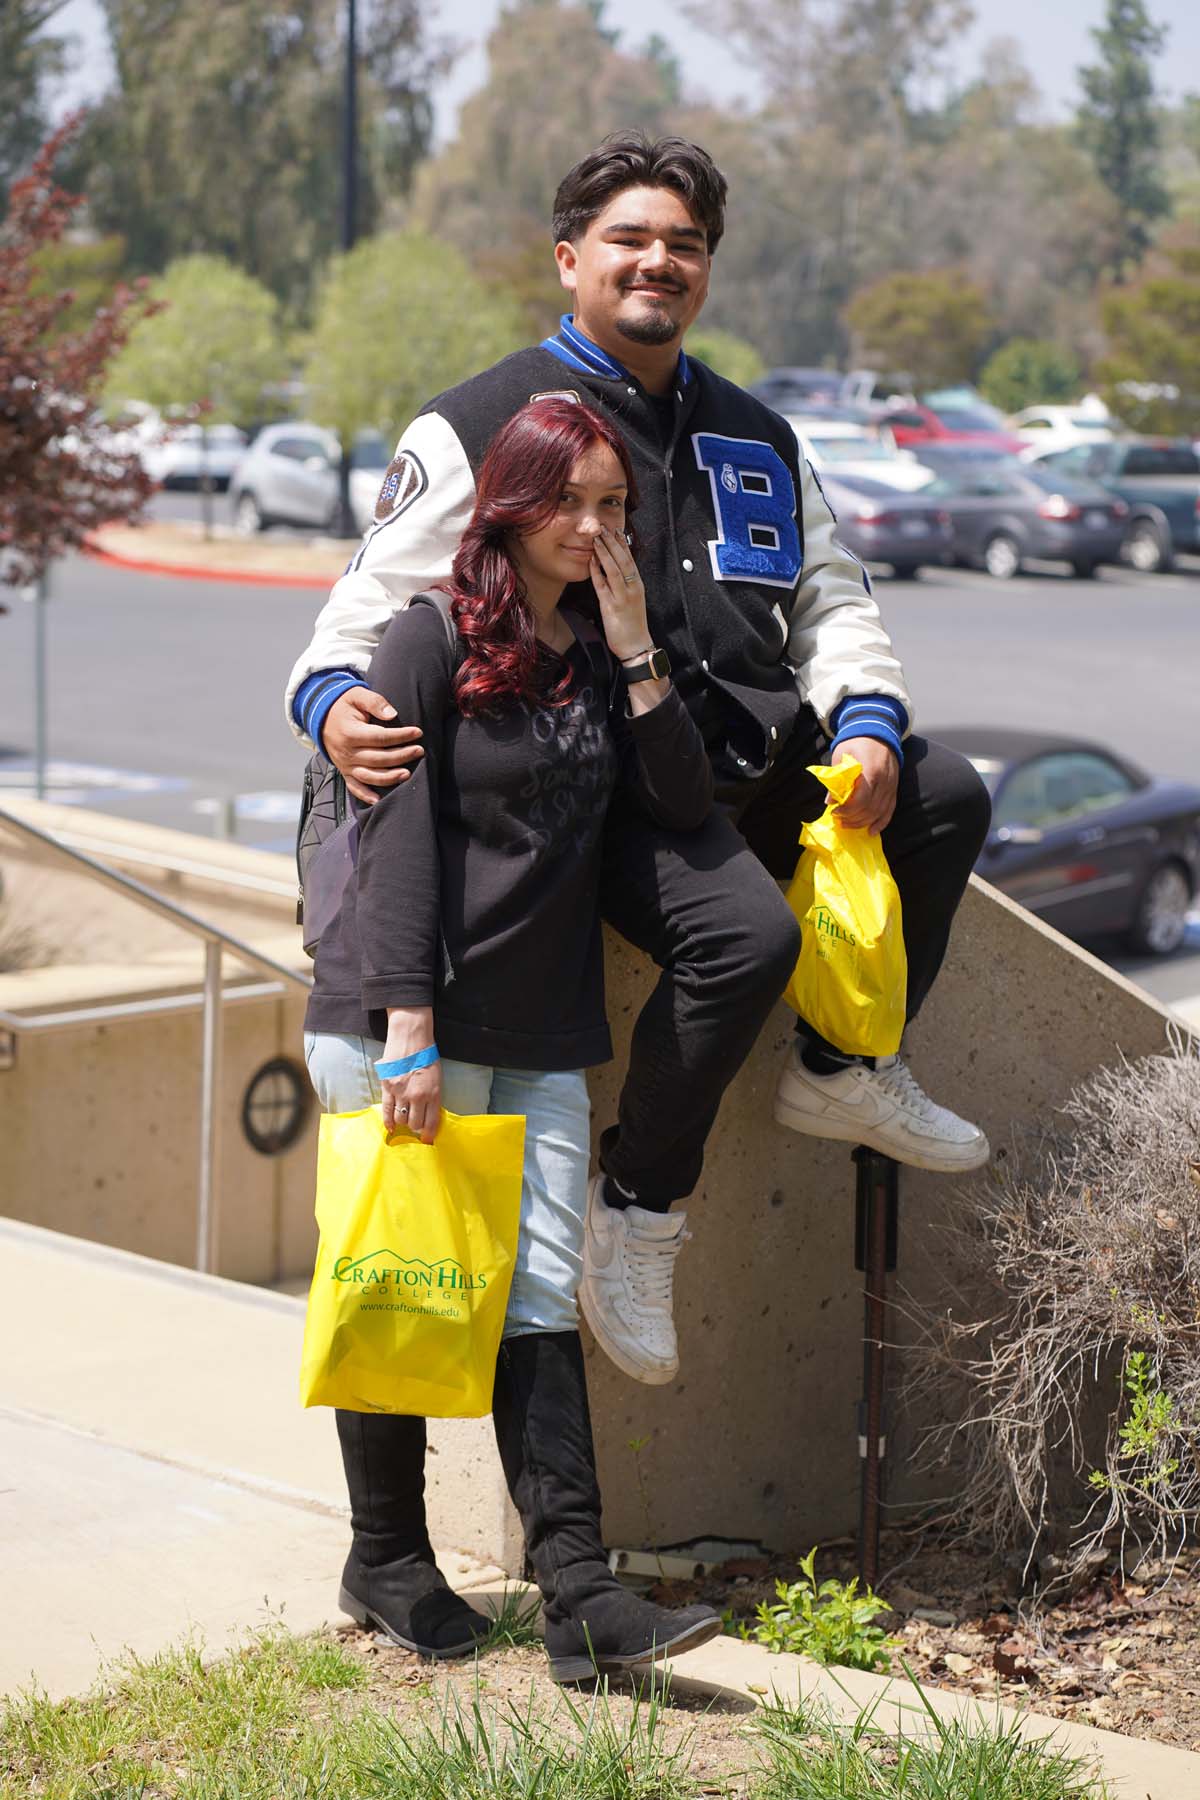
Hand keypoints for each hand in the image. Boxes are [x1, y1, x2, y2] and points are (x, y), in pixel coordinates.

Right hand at [324, 687, 422, 804]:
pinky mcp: (344, 771)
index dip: (400, 736)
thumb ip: (374, 702)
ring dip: (389, 778)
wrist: (321, 716)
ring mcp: (345, 764)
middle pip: (378, 758)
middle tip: (419, 751)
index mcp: (350, 733)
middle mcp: (347, 752)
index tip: (417, 732)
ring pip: (369, 776)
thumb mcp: (357, 695)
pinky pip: (354, 787)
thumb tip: (392, 714)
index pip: (380, 737)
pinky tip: (379, 801)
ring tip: (407, 774)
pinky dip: (365, 795)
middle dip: (401, 756)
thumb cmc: (344, 705)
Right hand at [381, 1060, 441, 1143]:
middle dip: (415, 1127)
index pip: (432, 1122)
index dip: (429, 1134)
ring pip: (401, 1119)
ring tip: (404, 1118)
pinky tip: (391, 1127)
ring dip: (403, 1122)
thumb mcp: (437, 1078)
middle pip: (415, 1124)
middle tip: (415, 1124)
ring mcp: (401, 1092)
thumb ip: (432, 1097)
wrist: (411, 1038)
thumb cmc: (427, 1056)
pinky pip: (387, 1110)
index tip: (427, 1140)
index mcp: (433, 1093)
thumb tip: (427, 1115)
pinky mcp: (388, 1087)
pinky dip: (388, 1122)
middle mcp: (418, 1096)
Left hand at [589, 527, 652, 661]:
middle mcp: (632, 588)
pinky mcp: (612, 607)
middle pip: (623, 560)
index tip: (615, 530)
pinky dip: (597, 572)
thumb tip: (613, 573)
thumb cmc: (633, 626)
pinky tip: (591, 561)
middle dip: (613, 543)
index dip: (622, 544)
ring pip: (615, 570)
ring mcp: (623, 597)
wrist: (636, 646)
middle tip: (604, 527)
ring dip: (605, 553)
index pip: (630, 560)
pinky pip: (603, 586)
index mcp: (638, 586)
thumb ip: (624, 587)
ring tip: (596, 538)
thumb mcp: (631, 602)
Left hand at [831, 737, 899, 835]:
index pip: (861, 799)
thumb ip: (836, 778)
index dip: (847, 809)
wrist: (878, 731)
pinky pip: (890, 810)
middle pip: (870, 808)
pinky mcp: (894, 789)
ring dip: (863, 822)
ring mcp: (891, 785)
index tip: (835, 811)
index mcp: (870, 770)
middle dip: (853, 818)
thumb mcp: (842, 755)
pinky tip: (871, 831)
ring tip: (849, 825)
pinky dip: (881, 822)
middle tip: (839, 820)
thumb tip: (830, 801)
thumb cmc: (856, 742)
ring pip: (879, 812)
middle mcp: (884, 780)